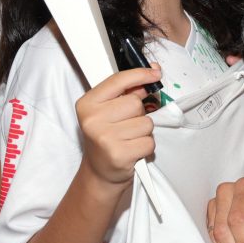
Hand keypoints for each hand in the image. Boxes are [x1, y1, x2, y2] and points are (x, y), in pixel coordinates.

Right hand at [75, 67, 158, 187]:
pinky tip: (132, 150)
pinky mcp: (119, 154)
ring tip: (129, 139)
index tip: (155, 72)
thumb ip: (128, 91)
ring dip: (143, 132)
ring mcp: (104, 138)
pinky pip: (149, 142)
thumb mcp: (109, 111)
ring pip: (146, 123)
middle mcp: (92, 119)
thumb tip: (153, 70)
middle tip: (126, 126)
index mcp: (87, 104)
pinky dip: (146, 146)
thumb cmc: (108, 138)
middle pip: (135, 103)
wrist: (100, 172)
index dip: (140, 74)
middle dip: (139, 114)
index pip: (118, 81)